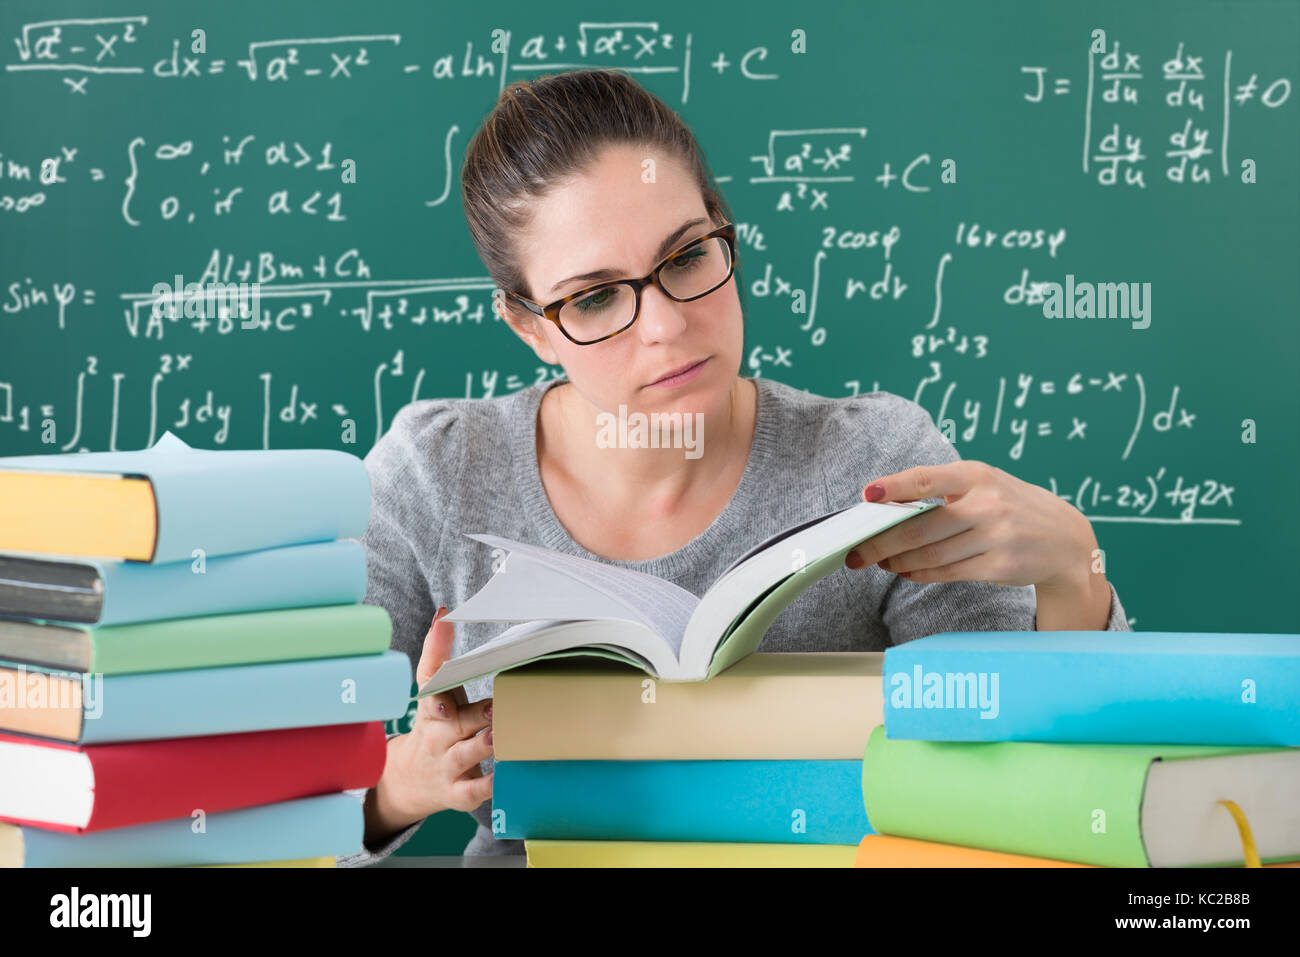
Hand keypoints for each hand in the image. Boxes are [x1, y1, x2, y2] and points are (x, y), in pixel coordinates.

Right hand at [365, 606, 493, 845]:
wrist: (409, 780)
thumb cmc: (436, 725)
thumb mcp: (435, 690)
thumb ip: (439, 653)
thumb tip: (444, 612)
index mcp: (432, 709)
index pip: (430, 693)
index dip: (437, 694)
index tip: (445, 698)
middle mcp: (438, 737)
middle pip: (454, 724)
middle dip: (474, 716)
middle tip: (496, 708)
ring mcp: (447, 766)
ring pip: (464, 755)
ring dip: (482, 746)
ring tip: (499, 736)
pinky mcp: (457, 793)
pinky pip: (472, 792)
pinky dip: (487, 786)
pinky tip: (503, 777)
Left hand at [844, 460, 1101, 594]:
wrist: (1066, 541)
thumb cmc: (1011, 507)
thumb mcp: (984, 485)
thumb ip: (942, 490)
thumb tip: (886, 504)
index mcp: (978, 475)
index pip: (927, 478)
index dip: (893, 487)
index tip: (867, 496)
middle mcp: (987, 504)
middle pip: (919, 527)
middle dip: (880, 542)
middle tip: (856, 552)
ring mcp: (995, 537)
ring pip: (929, 554)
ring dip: (897, 561)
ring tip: (880, 561)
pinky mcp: (998, 567)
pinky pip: (946, 572)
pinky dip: (919, 573)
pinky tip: (906, 571)